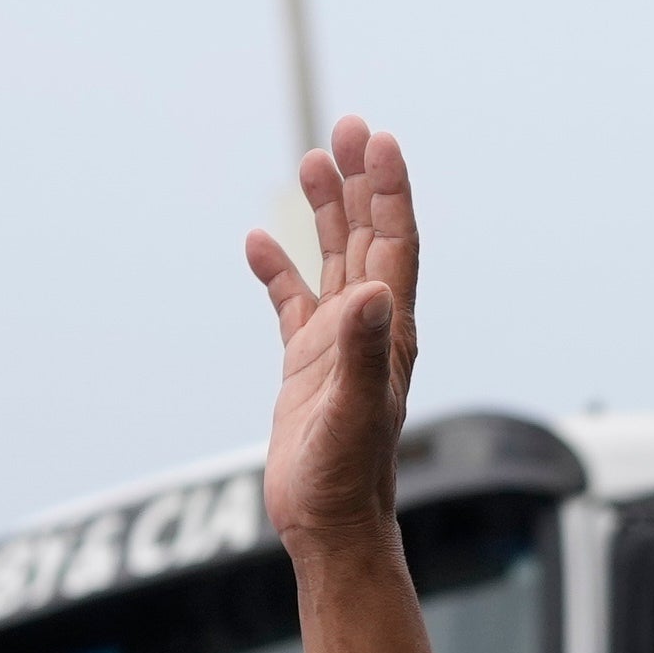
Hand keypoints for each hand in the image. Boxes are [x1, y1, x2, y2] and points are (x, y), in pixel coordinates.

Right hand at [247, 116, 420, 560]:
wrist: (329, 526)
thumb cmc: (347, 477)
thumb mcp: (355, 410)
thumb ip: (364, 350)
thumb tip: (376, 291)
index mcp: (388, 331)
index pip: (395, 244)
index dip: (390, 191)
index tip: (378, 139)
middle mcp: (367, 329)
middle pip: (368, 238)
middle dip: (360, 182)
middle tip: (347, 126)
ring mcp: (336, 345)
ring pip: (334, 261)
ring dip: (326, 212)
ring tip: (312, 160)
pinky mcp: (305, 367)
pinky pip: (291, 304)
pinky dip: (278, 271)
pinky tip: (258, 242)